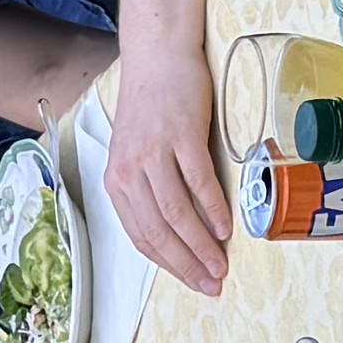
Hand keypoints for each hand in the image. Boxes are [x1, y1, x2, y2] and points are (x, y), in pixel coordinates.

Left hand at [101, 38, 232, 297]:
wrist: (158, 58)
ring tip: (221, 264)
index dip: (169, 265)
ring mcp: (154, 152)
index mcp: (116, 181)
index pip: (140, 237)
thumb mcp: (138, 154)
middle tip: (213, 284)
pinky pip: (197, 181)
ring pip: (176, 212)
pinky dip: (213, 208)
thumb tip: (179, 234)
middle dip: (187, 264)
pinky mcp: (180, 135)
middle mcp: (129, 171)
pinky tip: (225, 227)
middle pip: (158, 231)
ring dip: (202, 244)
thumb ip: (150, 191)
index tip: (193, 283)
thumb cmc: (152, 108)